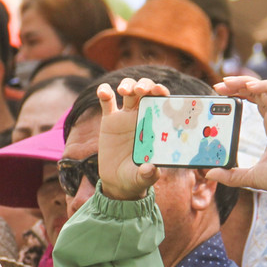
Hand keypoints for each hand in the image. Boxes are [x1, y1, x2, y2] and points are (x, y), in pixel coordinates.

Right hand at [96, 78, 166, 200]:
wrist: (117, 181)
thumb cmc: (136, 178)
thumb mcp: (143, 178)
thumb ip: (148, 174)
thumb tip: (152, 169)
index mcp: (156, 125)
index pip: (162, 102)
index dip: (161, 92)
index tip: (159, 90)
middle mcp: (143, 116)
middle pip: (146, 90)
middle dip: (145, 84)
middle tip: (140, 90)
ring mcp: (125, 116)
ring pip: (128, 90)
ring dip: (127, 84)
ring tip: (123, 91)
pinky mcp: (109, 119)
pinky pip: (107, 100)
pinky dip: (104, 92)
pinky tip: (103, 92)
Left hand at [209, 76, 266, 193]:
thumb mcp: (250, 176)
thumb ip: (231, 175)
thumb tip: (211, 174)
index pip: (254, 101)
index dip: (239, 94)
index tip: (221, 94)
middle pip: (256, 92)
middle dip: (237, 85)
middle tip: (218, 85)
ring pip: (264, 88)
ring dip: (245, 82)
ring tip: (227, 82)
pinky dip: (263, 87)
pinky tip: (248, 87)